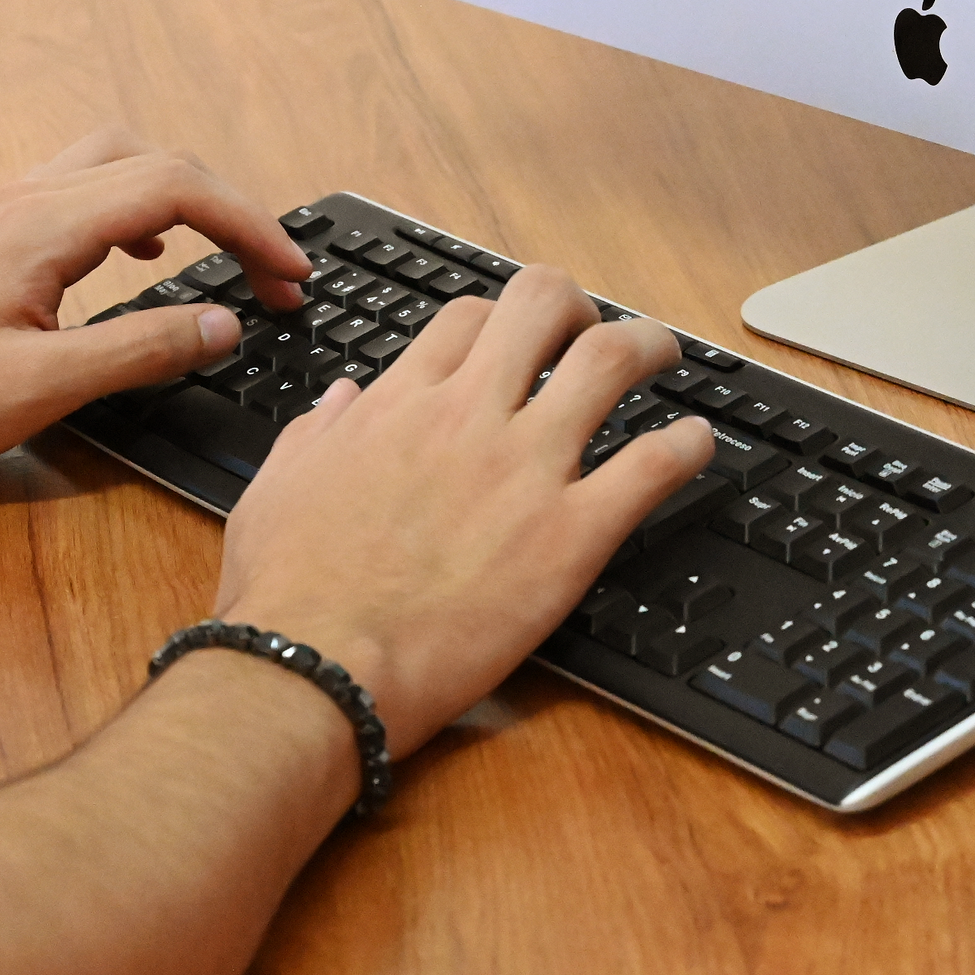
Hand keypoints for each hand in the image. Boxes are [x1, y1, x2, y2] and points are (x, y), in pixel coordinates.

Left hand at [0, 130, 310, 498]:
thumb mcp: (44, 388)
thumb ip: (142, 350)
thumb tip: (222, 325)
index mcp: (40, 228)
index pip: (174, 188)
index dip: (249, 225)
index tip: (291, 275)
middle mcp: (24, 200)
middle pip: (156, 161)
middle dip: (231, 211)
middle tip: (275, 276)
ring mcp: (7, 210)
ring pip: (120, 161)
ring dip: (187, 198)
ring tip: (226, 255)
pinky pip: (86, 187)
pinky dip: (140, 208)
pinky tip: (148, 255)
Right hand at [214, 268, 717, 759]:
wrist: (314, 665)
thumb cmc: (288, 595)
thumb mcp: (277, 489)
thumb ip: (317, 434)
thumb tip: (344, 401)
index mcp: (397, 405)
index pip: (467, 319)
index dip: (501, 319)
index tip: (518, 340)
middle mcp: (468, 418)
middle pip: (543, 308)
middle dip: (579, 308)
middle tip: (595, 332)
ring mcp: (525, 470)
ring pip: (610, 362)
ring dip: (648, 348)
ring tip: (665, 357)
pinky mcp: (569, 536)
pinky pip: (652, 466)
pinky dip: (686, 446)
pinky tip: (697, 444)